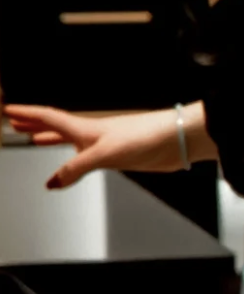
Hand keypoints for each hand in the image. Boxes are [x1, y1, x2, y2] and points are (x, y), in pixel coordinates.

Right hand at [4, 103, 212, 187]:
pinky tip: (75, 164)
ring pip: (70, 141)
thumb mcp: (104, 154)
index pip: (48, 118)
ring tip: (35, 139)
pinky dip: (74, 159)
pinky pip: (87, 156)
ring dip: (51, 138)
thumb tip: (53, 182)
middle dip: (34, 125)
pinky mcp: (118, 155)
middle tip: (16, 123)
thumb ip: (76, 168)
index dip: (27, 114)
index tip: (9, 111)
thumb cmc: (145, 136)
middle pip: (56, 127)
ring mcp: (104, 144)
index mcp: (84, 128)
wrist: (176, 140)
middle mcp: (92, 133)